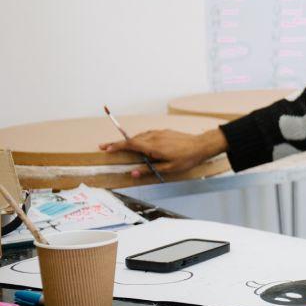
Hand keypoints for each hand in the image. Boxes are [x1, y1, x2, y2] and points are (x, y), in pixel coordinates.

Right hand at [98, 128, 227, 177]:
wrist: (201, 145)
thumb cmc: (186, 159)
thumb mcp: (168, 169)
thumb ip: (150, 170)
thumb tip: (133, 173)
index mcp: (154, 147)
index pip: (131, 144)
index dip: (117, 146)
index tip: (106, 149)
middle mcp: (155, 137)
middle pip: (132, 139)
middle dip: (117, 143)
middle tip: (103, 147)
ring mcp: (160, 133)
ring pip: (139, 136)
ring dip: (128, 141)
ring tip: (118, 146)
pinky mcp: (164, 132)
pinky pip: (147, 134)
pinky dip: (139, 139)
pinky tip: (138, 144)